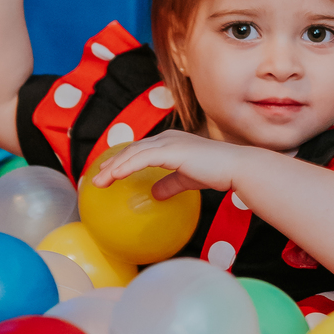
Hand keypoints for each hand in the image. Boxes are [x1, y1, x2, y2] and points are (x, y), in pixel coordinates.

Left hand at [93, 130, 254, 198]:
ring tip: (99, 181)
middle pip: (132, 149)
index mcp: (171, 143)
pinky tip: (115, 176)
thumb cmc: (217, 172)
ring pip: (133, 153)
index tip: (108, 172)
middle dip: (112, 163)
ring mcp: (169, 143)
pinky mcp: (172, 151)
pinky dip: (126, 166)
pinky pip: (142, 158)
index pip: (140, 150)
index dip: (122, 160)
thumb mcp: (187, 179)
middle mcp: (167, 138)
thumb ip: (170, 184)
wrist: (236, 167)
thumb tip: (155, 195)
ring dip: (114, 167)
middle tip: (97, 177)